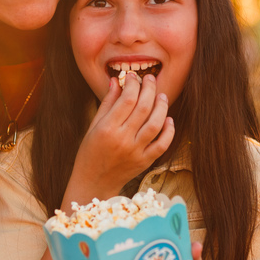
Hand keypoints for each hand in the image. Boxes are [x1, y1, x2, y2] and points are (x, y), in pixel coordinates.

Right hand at [67, 73, 172, 203]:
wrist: (94, 182)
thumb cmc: (90, 152)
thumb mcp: (93, 126)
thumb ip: (107, 103)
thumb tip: (116, 81)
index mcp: (107, 129)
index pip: (126, 100)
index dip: (133, 84)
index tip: (133, 77)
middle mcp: (123, 139)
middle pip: (143, 108)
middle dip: (149, 89)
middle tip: (151, 79)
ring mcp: (136, 152)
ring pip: (155, 124)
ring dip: (161, 106)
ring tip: (161, 95)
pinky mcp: (145, 162)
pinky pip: (163, 144)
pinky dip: (169, 131)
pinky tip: (168, 119)